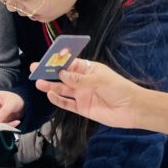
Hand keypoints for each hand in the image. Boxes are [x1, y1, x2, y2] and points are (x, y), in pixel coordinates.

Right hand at [35, 59, 167, 137]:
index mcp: (89, 70)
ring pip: (63, 90)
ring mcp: (82, 95)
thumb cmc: (119, 88)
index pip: (70, 64)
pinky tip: (50, 95)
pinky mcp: (82, 108)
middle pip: (63, 77)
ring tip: (38, 83)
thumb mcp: (99, 80)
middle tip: (35, 69)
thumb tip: (61, 74)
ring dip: (50, 86)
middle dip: (49, 73)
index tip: (46, 58)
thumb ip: (79, 79)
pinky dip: (58, 100)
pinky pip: (67, 103)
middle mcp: (83, 82)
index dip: (58, 61)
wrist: (132, 109)